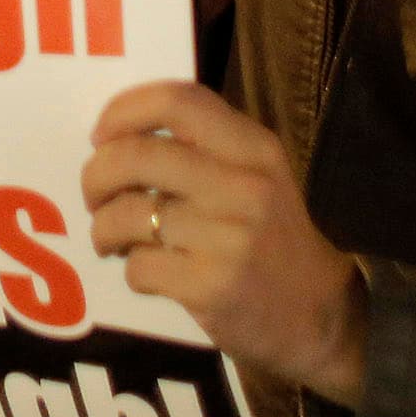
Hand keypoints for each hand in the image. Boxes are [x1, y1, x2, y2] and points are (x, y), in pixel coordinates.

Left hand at [84, 80, 367, 403]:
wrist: (321, 315)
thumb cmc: (273, 238)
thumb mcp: (258, 176)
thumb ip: (203, 148)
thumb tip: (116, 135)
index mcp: (254, 148)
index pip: (177, 101)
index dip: (123, 110)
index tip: (101, 134)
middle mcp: (245, 186)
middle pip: (137, 155)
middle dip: (96, 174)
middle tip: (94, 194)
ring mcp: (230, 239)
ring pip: (128, 214)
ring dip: (104, 228)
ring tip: (111, 238)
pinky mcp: (213, 288)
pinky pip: (140, 266)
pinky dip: (130, 269)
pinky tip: (147, 272)